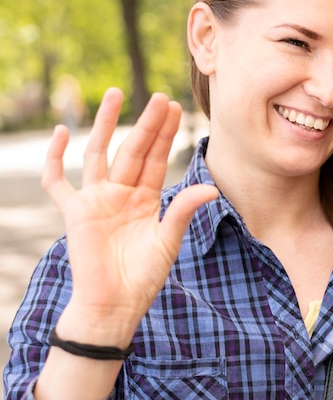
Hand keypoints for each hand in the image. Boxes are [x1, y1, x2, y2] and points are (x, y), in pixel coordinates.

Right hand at [42, 88, 217, 344]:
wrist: (115, 305)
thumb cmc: (143, 276)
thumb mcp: (168, 240)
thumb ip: (183, 211)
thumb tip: (210, 188)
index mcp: (145, 198)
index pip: (156, 158)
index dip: (165, 134)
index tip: (176, 109)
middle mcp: (121, 193)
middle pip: (134, 149)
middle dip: (147, 124)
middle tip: (160, 97)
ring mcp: (96, 199)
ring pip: (99, 153)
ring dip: (107, 125)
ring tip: (116, 94)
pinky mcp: (74, 212)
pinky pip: (58, 181)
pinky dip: (55, 158)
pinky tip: (62, 132)